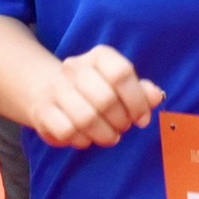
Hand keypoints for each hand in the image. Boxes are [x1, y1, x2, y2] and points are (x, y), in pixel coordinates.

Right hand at [19, 45, 163, 147]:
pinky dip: (82, 140)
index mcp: (98, 57)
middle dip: (120, 121)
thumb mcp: (119, 85)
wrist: (46, 89)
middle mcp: (74, 68)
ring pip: (86, 119)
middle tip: (123, 128)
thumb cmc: (94, 89)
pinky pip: (67, 132)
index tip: (142, 118)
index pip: (121, 73)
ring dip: (104, 135)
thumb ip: (141, 91)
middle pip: (105, 99)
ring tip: (109, 136)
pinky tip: (87, 138)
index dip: (137, 101)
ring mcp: (56, 89)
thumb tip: (156, 96)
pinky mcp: (42, 111)